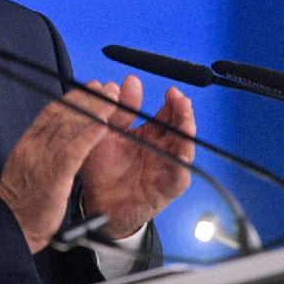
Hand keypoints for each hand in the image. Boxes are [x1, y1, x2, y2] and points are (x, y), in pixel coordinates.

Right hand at [0, 82, 118, 252]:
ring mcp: (42, 160)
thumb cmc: (21, 202)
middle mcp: (34, 146)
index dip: (73, 98)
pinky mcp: (53, 177)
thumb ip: (40, 150)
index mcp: (28, 143)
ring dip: (94, 111)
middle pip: (63, 115)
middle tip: (107, 88)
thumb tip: (57, 136)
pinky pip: (73, 152)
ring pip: (69, 128)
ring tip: (113, 99)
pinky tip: (103, 126)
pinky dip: (88, 136)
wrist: (9, 227)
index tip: (89, 88)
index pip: (52, 113)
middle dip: (88, 99)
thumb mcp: (27, 168)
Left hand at [79, 75, 192, 239]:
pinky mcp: (164, 190)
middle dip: (183, 114)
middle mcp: (160, 150)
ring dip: (187, 136)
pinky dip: (181, 168)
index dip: (172, 103)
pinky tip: (181, 157)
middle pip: (180, 129)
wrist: (96, 202)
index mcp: (148, 135)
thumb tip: (129, 81)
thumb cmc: (102, 169)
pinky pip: (178, 179)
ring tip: (186, 124)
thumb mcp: (105, 133)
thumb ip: (117, 110)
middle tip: (181, 102)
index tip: (172, 91)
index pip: (167, 115)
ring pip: (184, 150)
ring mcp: (164, 169)